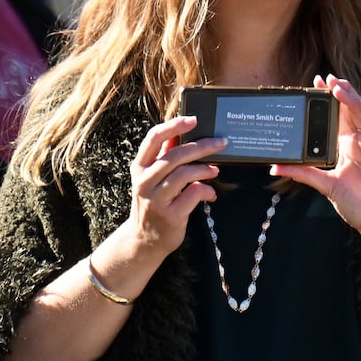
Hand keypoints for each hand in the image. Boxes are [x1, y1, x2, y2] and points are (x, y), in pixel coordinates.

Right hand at [122, 115, 223, 261]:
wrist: (144, 241)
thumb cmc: (153, 203)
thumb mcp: (151, 179)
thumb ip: (164, 158)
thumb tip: (181, 133)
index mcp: (139, 167)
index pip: (153, 138)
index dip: (174, 126)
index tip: (194, 120)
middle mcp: (144, 181)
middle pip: (175, 155)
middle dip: (202, 146)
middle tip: (221, 143)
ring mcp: (156, 199)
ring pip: (185, 174)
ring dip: (205, 169)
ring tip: (216, 170)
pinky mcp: (170, 215)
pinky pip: (194, 194)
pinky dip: (206, 191)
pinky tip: (211, 193)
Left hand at [274, 75, 360, 250]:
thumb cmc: (357, 206)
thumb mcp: (325, 185)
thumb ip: (302, 173)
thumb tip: (275, 166)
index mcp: (346, 148)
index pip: (336, 118)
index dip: (327, 101)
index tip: (313, 85)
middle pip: (350, 112)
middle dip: (338, 93)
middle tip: (323, 78)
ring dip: (351, 98)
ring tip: (337, 84)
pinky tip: (358, 101)